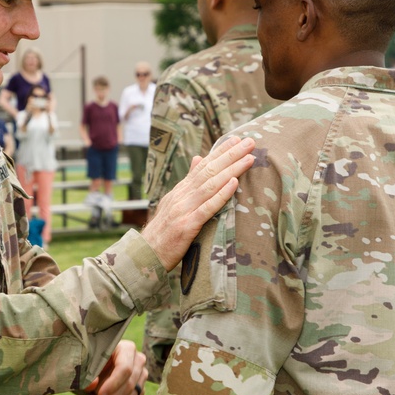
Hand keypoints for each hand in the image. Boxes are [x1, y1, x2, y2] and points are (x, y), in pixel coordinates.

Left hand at [83, 340, 147, 394]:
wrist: (93, 361)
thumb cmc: (88, 358)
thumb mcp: (84, 362)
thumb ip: (86, 372)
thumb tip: (93, 385)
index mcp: (127, 349)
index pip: (125, 369)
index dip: (113, 383)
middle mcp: (138, 362)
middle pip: (129, 386)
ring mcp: (140, 377)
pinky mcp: (138, 391)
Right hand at [141, 135, 254, 269]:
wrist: (145, 254)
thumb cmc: (163, 232)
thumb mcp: (173, 202)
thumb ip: (188, 183)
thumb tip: (198, 159)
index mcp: (180, 190)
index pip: (203, 166)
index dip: (220, 151)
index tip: (237, 139)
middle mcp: (182, 196)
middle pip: (209, 171)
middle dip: (231, 155)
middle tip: (249, 142)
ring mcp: (184, 210)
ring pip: (211, 185)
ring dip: (231, 170)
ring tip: (249, 158)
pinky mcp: (186, 226)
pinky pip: (207, 208)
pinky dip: (221, 194)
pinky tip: (234, 184)